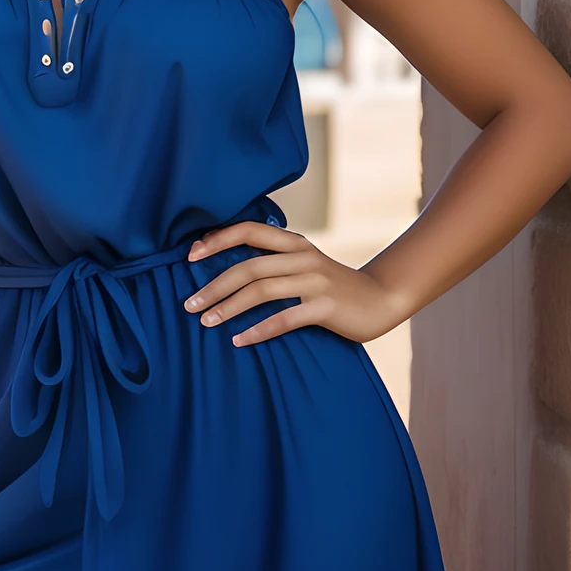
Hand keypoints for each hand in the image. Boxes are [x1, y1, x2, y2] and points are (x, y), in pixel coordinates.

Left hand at [183, 222, 412, 346]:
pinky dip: (258, 330)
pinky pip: (285, 318)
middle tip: (189, 304)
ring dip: (229, 307)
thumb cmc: (332, 285)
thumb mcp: (304, 264)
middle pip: (248, 267)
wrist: (381, 299)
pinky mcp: (326, 306)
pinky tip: (239, 340)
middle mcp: (303, 257)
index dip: (217, 240)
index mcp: (294, 243)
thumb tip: (227, 268)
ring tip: (207, 322)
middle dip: (214, 285)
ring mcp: (315, 281)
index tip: (190, 256)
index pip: (249, 231)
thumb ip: (274, 261)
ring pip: (262, 291)